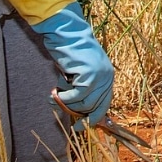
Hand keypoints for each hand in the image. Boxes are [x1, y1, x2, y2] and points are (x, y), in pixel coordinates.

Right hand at [32, 1, 114, 127]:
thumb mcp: (80, 73)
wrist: (67, 34)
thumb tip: (76, 111)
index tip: (81, 127)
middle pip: (97, 106)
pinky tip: (56, 90)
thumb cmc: (70, 53)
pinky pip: (77, 96)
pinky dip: (65, 97)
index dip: (93, 117)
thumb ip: (82, 88)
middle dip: (80, 115)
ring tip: (54, 96)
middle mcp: (107, 76)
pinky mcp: (91, 75)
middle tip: (66, 118)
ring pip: (86, 103)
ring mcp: (101, 76)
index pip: (105, 103)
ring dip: (68, 104)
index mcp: (107, 76)